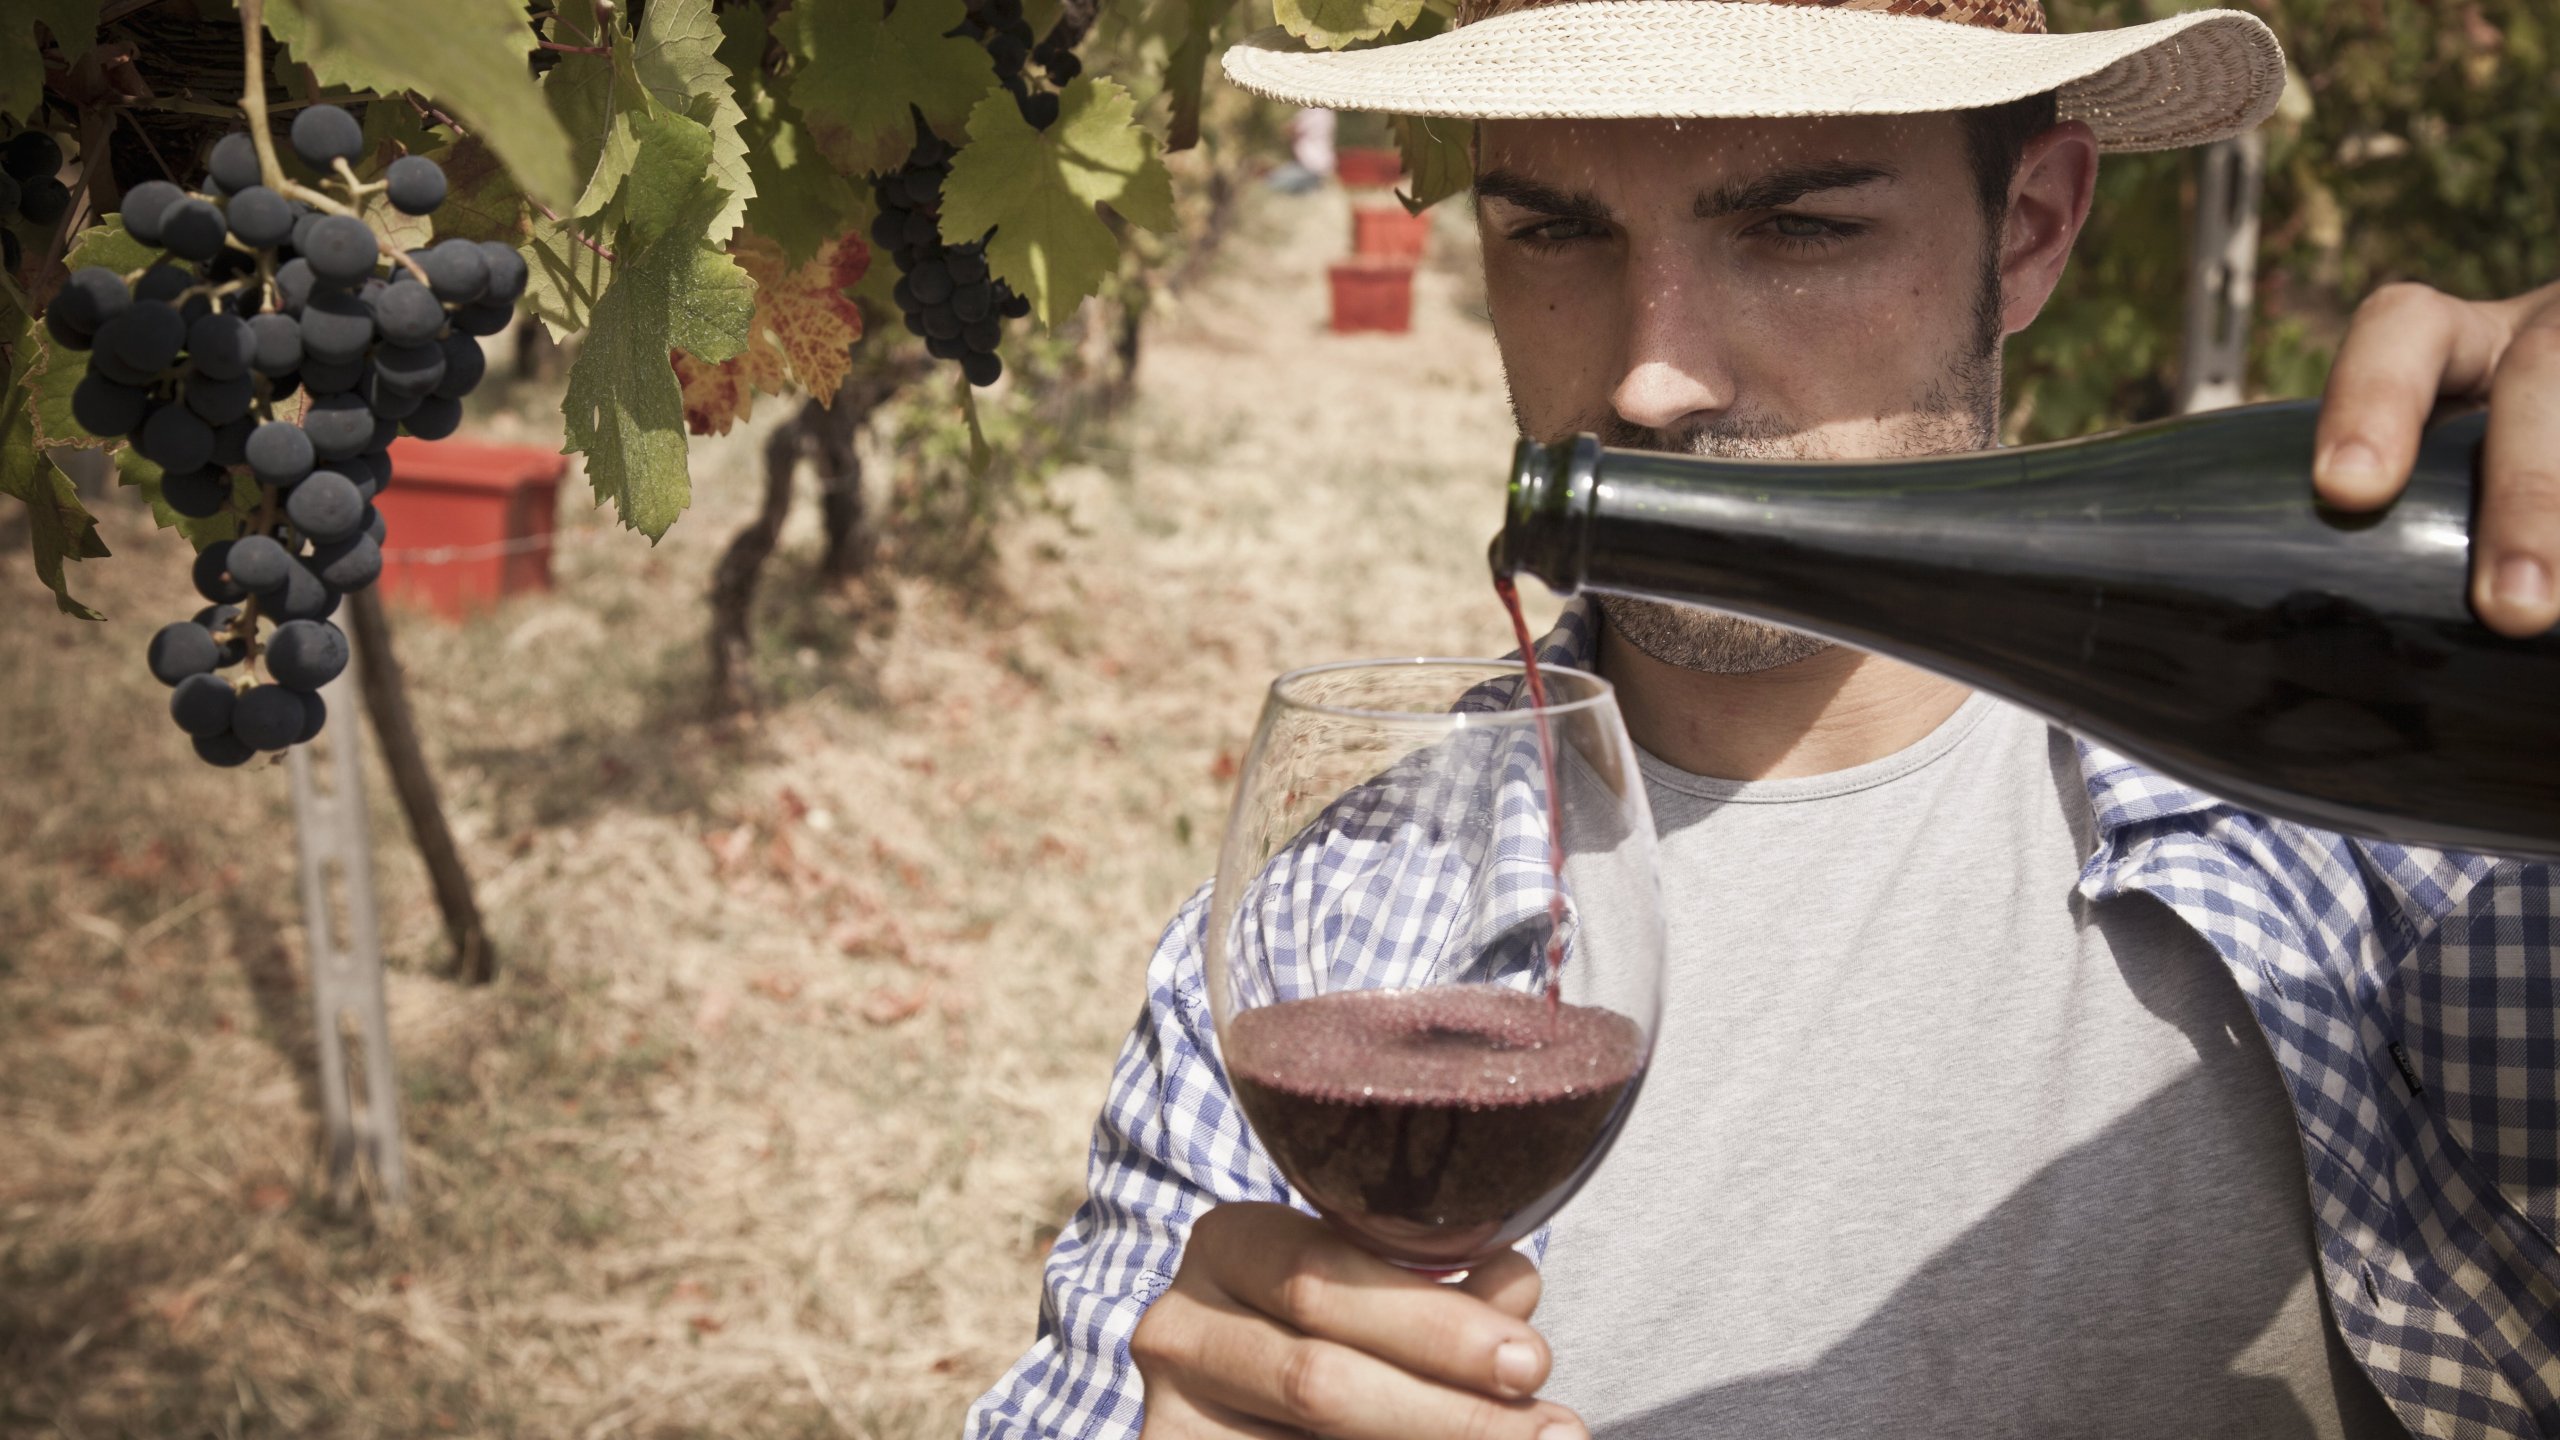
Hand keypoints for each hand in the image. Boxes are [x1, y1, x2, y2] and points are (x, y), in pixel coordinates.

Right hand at [1130, 1202, 1586, 1439]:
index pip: (1324, 1281)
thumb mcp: (1383, 1294)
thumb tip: (1517, 1289)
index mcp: (1230, 1243)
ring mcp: (1169, 1413)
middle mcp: (1179, 1327)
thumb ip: (1449, 1295)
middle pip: (1316, 1378)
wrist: (1248, 1390)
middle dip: (1449, 1412)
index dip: (1433, 1328)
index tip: (1531, 1362)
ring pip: (1309, 1438)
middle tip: (1551, 1432)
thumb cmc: (1331, 1328)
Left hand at [2314, 277, 2559, 636]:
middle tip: (2516, 608)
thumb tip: (2324, 696)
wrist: (2556, 427)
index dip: (2371, 397)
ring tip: (2550, 612)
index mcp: (2461, 345)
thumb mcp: (2442, 474)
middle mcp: (2553, 333)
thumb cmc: (2479, 473)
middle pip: (2547, 372)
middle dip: (2533, 490)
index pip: (2403, 330)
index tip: (2346, 491)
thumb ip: (2392, 533)